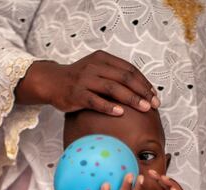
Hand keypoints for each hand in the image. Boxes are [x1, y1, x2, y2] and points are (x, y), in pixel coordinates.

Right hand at [16, 50, 159, 115]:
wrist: (51, 81)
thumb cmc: (78, 79)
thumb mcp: (96, 69)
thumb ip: (114, 75)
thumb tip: (139, 90)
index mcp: (102, 59)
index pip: (129, 69)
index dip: (144, 82)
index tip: (154, 95)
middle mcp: (94, 66)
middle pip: (124, 78)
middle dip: (142, 91)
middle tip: (154, 104)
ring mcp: (84, 80)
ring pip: (112, 88)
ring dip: (131, 99)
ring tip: (144, 108)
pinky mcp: (76, 94)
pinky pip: (95, 101)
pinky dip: (109, 107)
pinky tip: (120, 113)